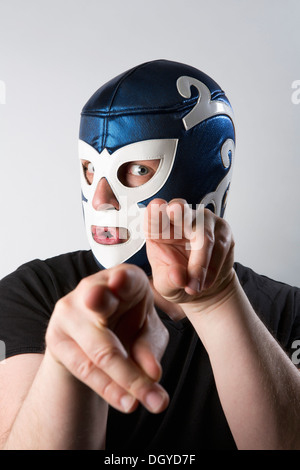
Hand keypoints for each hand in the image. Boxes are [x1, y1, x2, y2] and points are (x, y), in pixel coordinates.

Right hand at [45, 264, 168, 413]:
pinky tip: (127, 401)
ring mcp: (69, 311)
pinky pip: (85, 368)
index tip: (121, 281)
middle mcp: (92, 288)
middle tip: (153, 382)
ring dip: (125, 381)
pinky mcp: (55, 338)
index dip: (122, 280)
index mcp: (124, 279)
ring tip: (149, 402)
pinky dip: (109, 388)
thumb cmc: (128, 324)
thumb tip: (152, 374)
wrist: (91, 335)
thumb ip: (150, 346)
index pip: (126, 278)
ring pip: (98, 352)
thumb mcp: (148, 331)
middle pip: (108, 326)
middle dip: (126, 348)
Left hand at [145, 199, 234, 305]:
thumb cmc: (178, 279)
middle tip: (173, 210)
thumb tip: (178, 276)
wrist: (203, 288)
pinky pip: (220, 246)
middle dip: (179, 210)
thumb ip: (168, 281)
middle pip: (180, 209)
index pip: (153, 214)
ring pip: (204, 235)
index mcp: (158, 229)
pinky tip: (206, 281)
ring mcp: (202, 221)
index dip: (154, 211)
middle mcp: (179, 219)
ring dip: (200, 264)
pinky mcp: (222, 230)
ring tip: (194, 287)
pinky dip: (212, 268)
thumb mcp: (166, 286)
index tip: (154, 207)